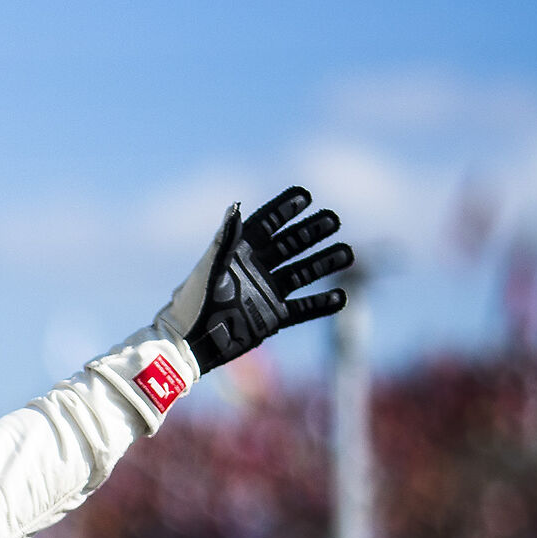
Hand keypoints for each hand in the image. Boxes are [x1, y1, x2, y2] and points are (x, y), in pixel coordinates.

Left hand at [160, 187, 353, 371]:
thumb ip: (226, 239)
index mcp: (239, 253)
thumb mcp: (211, 268)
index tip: (305, 194)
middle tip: (333, 219)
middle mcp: (257, 269)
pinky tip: (340, 298)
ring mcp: (266, 293)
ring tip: (347, 253)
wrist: (189, 343)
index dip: (284, 209)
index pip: (267, 224)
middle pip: (291, 245)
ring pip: (302, 273)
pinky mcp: (272, 318)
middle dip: (312, 231)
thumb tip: (236, 207)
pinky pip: (302, 309)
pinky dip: (321, 304)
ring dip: (324, 263)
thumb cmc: (193, 302)